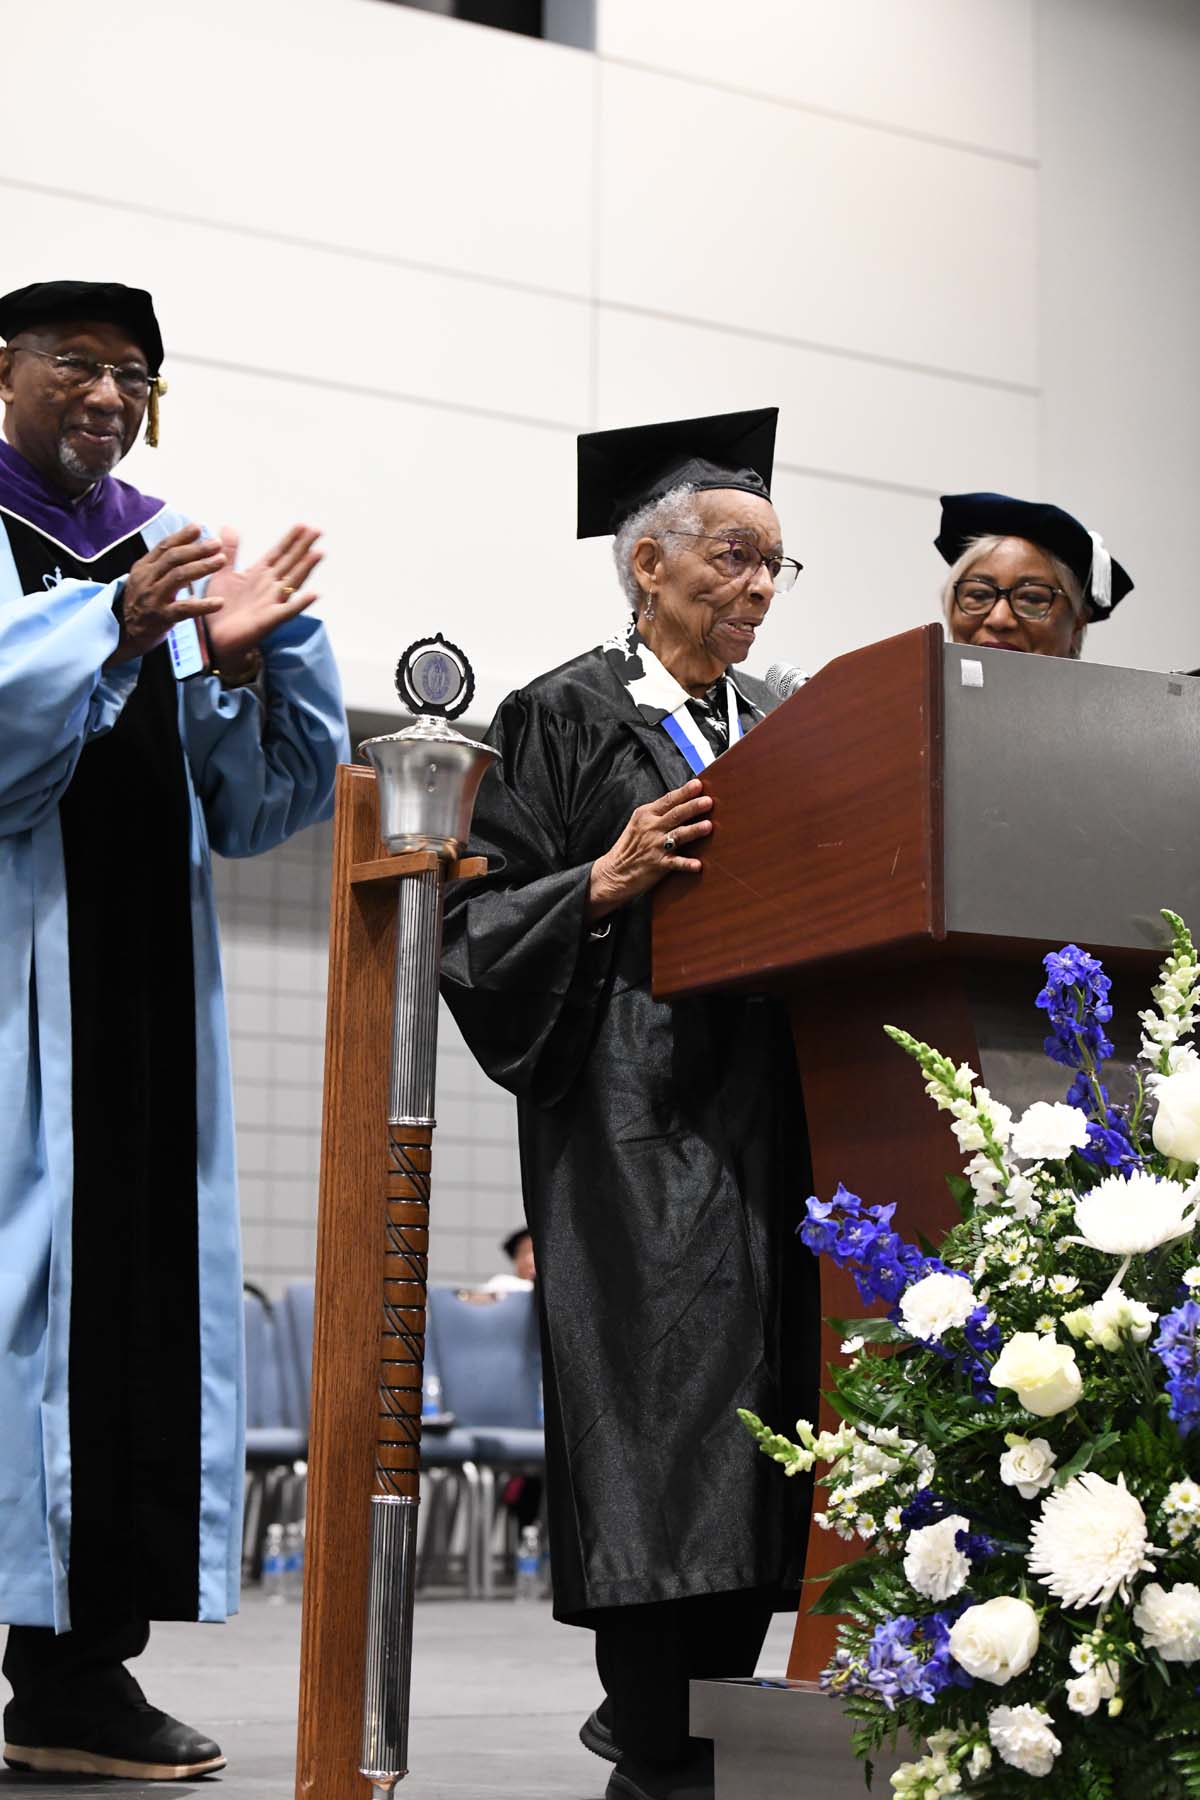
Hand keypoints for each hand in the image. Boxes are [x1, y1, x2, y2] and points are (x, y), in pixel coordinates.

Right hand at [107, 524, 225, 665]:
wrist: (121, 634)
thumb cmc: (140, 605)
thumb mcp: (145, 580)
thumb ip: (161, 564)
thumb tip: (184, 545)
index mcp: (143, 568)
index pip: (164, 547)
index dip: (182, 536)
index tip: (199, 527)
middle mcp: (146, 580)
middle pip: (173, 558)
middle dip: (197, 549)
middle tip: (216, 544)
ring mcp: (153, 598)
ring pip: (178, 577)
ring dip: (202, 567)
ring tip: (221, 561)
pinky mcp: (161, 617)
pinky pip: (184, 609)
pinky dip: (203, 605)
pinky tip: (219, 602)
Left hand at [203, 524, 322, 676]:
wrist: (213, 638)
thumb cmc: (220, 607)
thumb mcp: (223, 574)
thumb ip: (230, 552)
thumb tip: (229, 526)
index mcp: (259, 575)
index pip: (278, 553)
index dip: (290, 539)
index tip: (303, 525)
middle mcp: (270, 587)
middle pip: (289, 563)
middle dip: (303, 547)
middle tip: (318, 530)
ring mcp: (272, 603)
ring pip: (292, 582)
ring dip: (306, 568)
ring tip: (319, 553)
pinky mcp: (269, 621)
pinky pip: (287, 611)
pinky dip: (300, 603)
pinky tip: (314, 595)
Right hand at [586, 779, 712, 922]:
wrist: (613, 872)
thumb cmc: (630, 847)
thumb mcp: (639, 823)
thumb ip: (658, 813)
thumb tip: (682, 803)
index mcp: (646, 815)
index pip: (668, 800)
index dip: (684, 792)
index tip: (698, 784)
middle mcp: (651, 828)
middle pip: (675, 814)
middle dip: (693, 807)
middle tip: (708, 801)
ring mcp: (655, 846)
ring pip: (678, 835)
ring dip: (693, 830)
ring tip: (708, 826)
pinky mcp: (658, 865)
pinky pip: (675, 863)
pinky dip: (686, 864)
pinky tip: (698, 865)